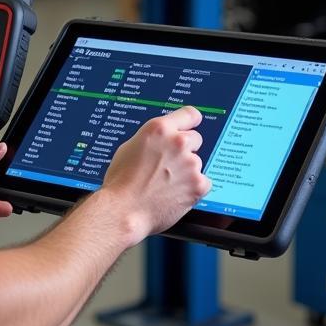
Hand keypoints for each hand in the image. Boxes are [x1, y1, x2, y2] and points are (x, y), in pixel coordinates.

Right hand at [101, 106, 210, 241]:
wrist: (124, 211)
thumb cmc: (121, 182)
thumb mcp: (130, 147)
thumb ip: (152, 139)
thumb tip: (162, 139)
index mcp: (159, 128)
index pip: (189, 114)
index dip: (190, 121)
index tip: (191, 126)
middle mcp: (177, 142)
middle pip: (196, 138)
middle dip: (186, 149)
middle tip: (171, 164)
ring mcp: (190, 163)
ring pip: (197, 162)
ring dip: (187, 171)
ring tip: (167, 184)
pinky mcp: (198, 184)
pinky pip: (204, 182)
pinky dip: (194, 188)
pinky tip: (176, 193)